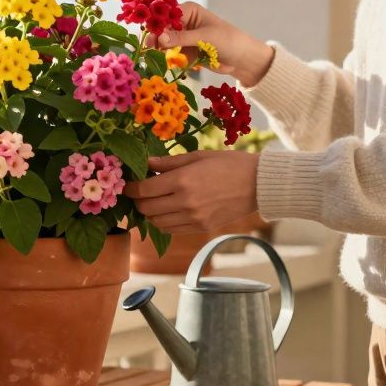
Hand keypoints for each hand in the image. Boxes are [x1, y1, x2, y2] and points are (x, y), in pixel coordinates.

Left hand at [125, 152, 259, 234]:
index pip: (144, 190)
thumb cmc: (228, 164)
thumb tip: (145, 163)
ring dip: (149, 213)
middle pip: (146, 208)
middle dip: (137, 200)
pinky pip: (172, 229)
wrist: (258, 184)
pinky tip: (166, 211)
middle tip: (137, 192)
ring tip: (151, 202)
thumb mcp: (197, 156)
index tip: (127, 184)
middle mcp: (185, 202)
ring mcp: (194, 218)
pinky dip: (163, 222)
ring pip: (156, 222)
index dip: (131, 188)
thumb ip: (168, 163)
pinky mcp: (201, 228)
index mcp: (182, 181)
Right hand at [152, 1, 274, 86]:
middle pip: (162, 28)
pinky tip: (165, 58)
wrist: (241, 58)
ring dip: (160, 48)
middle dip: (157, 37)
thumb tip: (160, 37)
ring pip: (164, 41)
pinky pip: (170, 52)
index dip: (158, 24)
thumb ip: (181, 38)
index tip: (151, 36)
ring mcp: (183, 36)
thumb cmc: (227, 40)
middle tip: (150, 48)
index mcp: (189, 11)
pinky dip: (168, 56)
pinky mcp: (184, 49)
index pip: (167, 14)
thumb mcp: (204, 38)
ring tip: (156, 54)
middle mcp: (183, 21)